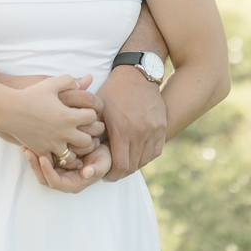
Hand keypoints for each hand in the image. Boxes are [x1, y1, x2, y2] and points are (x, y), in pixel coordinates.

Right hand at [7, 74, 98, 156]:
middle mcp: (64, 133)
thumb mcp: (51, 83)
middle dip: (88, 135)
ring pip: (74, 155)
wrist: (9, 110)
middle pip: (88, 140)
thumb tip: (85, 81)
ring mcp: (53, 145)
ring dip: (74, 149)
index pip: (93, 117)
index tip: (85, 111)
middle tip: (84, 129)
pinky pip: (56, 160)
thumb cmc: (30, 95)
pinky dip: (58, 155)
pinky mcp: (42, 151)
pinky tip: (56, 147)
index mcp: (69, 116)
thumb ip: (70, 80)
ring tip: (71, 141)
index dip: (91, 113)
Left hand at [21, 144, 111, 193]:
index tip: (42, 157)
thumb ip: (97, 169)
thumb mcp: (104, 162)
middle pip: (43, 177)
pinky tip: (30, 140)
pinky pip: (41, 159)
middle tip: (27, 150)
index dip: (47, 171)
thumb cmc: (103, 156)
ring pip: (39, 169)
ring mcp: (57, 170)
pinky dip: (35, 151)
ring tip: (25, 144)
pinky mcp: (54, 161)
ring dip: (31, 158)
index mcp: (72, 184)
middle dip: (34, 164)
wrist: (101, 146)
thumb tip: (87, 173)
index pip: (55, 182)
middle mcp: (62, 179)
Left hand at [97, 66, 165, 181]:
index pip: (121, 165)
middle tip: (114, 171)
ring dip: (134, 165)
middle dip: (122, 172)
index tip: (107, 175)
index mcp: (122, 129)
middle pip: (133, 165)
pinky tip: (137, 154)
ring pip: (145, 159)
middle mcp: (140, 132)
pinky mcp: (162, 126)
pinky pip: (155, 150)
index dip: (113, 174)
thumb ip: (94, 133)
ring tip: (124, 163)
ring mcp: (154, 129)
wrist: (135, 75)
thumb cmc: (112, 92)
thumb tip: (88, 154)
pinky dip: (146, 156)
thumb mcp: (98, 111)